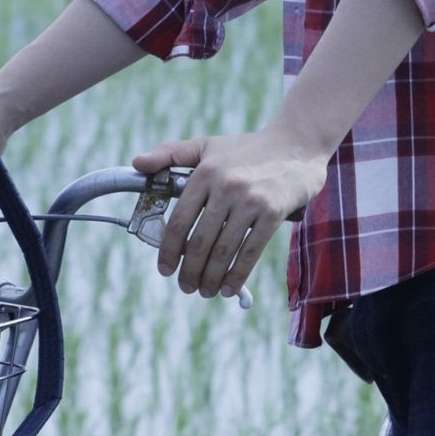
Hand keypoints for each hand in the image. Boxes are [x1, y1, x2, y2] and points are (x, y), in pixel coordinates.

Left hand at [136, 129, 326, 298]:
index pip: (180, 221)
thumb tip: (137, 163)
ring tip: (204, 291)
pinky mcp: (273, 213)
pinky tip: (228, 289)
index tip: (164, 269)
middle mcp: (226, 187)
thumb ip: (170, 153)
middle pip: (199, 241)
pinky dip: (237, 275)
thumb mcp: (207, 145)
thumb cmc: (248, 148)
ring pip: (223, 250)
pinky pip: (251, 251)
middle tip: (185, 287)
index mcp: (205, 172)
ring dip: (210, 278)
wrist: (297, 144)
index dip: (168, 251)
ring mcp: (251, 200)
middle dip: (188, 272)